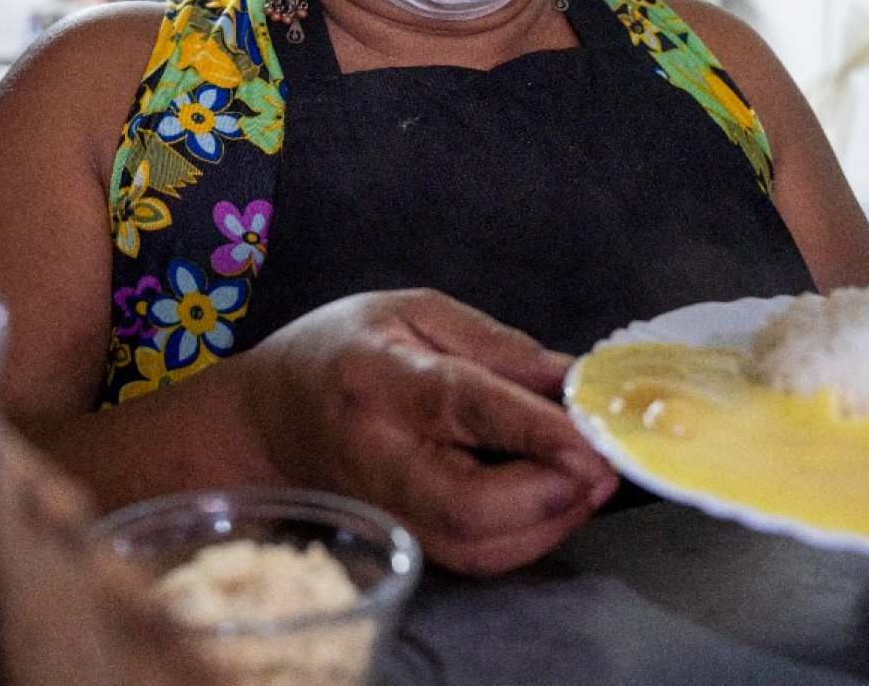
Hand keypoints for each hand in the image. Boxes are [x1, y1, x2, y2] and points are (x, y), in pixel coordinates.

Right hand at [236, 289, 618, 576]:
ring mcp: (390, 511)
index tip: (592, 440)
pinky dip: (531, 534)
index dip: (532, 429)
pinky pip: (479, 557)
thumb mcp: (414, 311)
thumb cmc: (340, 351)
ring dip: (553, 519)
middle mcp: (379, 456)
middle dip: (553, 494)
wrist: (266, 421)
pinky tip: (552, 495)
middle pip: (471, 506)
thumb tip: (575, 381)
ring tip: (587, 477)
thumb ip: (497, 344)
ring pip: (481, 547)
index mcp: (379, 379)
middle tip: (602, 463)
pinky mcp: (406, 541)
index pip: (459, 407)